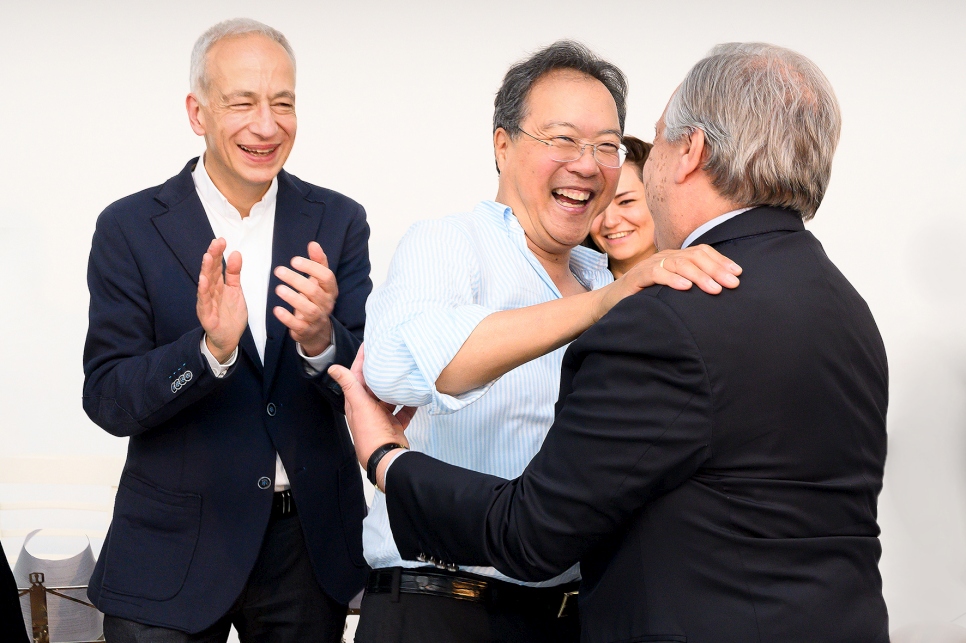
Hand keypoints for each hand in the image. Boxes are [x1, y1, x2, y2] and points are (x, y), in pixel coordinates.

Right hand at [197, 238, 247, 362]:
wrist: (229, 338)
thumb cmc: (230, 314)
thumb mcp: (236, 290)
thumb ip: (234, 273)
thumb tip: (236, 253)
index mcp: (218, 284)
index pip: (217, 266)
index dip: (218, 253)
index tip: (221, 240)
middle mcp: (211, 291)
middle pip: (210, 271)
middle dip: (213, 257)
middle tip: (215, 243)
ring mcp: (207, 302)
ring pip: (205, 284)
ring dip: (206, 270)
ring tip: (208, 257)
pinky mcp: (206, 314)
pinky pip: (204, 301)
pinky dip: (203, 291)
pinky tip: (203, 280)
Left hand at [273, 242, 337, 355]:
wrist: (318, 330)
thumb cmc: (316, 299)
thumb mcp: (320, 282)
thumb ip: (318, 263)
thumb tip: (313, 244)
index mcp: (330, 290)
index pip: (326, 276)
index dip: (311, 267)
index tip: (294, 260)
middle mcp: (326, 304)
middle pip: (314, 291)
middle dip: (296, 280)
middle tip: (278, 270)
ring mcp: (317, 318)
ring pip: (308, 309)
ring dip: (292, 298)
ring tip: (278, 289)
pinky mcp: (306, 330)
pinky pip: (298, 325)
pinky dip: (287, 318)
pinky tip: (276, 309)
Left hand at [328, 345, 415, 488]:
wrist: (386, 456)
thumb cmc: (370, 431)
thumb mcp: (359, 405)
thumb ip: (349, 385)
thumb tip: (332, 367)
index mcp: (356, 402)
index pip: (357, 376)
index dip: (361, 360)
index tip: (369, 345)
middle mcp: (368, 408)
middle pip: (374, 385)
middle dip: (380, 370)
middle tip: (390, 354)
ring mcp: (382, 417)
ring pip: (389, 397)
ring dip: (395, 386)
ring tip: (404, 371)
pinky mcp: (395, 425)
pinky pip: (404, 410)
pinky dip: (410, 403)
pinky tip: (416, 394)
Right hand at [594, 244, 740, 320]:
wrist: (611, 303)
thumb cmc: (645, 297)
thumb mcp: (671, 289)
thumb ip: (690, 285)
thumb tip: (720, 290)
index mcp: (675, 257)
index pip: (701, 252)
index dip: (721, 261)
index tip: (738, 274)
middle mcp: (664, 257)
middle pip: (694, 256)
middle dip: (716, 269)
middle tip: (732, 284)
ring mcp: (650, 264)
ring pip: (679, 263)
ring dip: (699, 276)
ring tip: (715, 289)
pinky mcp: (637, 276)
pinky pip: (656, 273)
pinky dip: (672, 279)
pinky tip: (685, 288)